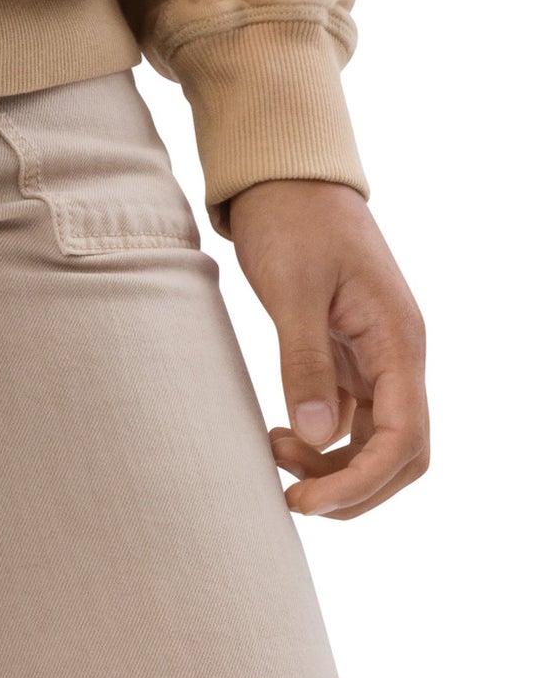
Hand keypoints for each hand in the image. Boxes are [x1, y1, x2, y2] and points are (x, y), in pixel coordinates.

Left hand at [229, 179, 429, 518]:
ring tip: (273, 448)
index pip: (403, 438)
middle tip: (289, 494)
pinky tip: (282, 435)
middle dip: (352, 487)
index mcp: (398, 340)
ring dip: (333, 464)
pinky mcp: (348, 352)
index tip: (304, 502)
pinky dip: (323, 438)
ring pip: (375, 439)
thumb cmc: (290, 220)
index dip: (359, 482)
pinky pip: (351, 415)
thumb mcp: (291, 289)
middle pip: (401, 452)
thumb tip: (317, 436)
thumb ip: (305, 361)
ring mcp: (375, 355)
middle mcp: (397, 354)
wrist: (283, 175)